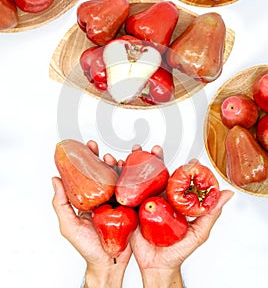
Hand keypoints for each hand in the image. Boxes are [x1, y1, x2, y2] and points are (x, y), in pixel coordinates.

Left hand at [52, 140, 131, 287]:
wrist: (109, 263)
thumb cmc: (88, 247)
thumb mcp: (69, 226)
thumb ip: (61, 204)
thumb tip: (55, 180)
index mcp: (89, 200)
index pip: (87, 176)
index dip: (85, 161)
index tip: (83, 148)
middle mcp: (104, 197)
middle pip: (103, 173)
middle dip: (100, 158)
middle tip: (96, 148)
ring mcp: (118, 201)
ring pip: (118, 178)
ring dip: (116, 165)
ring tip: (113, 158)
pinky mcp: (131, 206)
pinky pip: (132, 189)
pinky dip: (133, 177)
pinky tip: (132, 170)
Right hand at [129, 145, 233, 287]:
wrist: (156, 265)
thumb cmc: (178, 251)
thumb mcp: (198, 232)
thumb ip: (211, 214)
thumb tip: (227, 195)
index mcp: (174, 201)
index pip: (178, 179)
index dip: (182, 167)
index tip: (186, 159)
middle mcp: (160, 198)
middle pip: (157, 174)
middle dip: (154, 159)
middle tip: (154, 149)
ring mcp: (145, 202)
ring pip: (140, 179)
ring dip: (135, 163)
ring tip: (134, 152)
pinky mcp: (132, 209)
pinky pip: (126, 192)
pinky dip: (120, 178)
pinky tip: (118, 166)